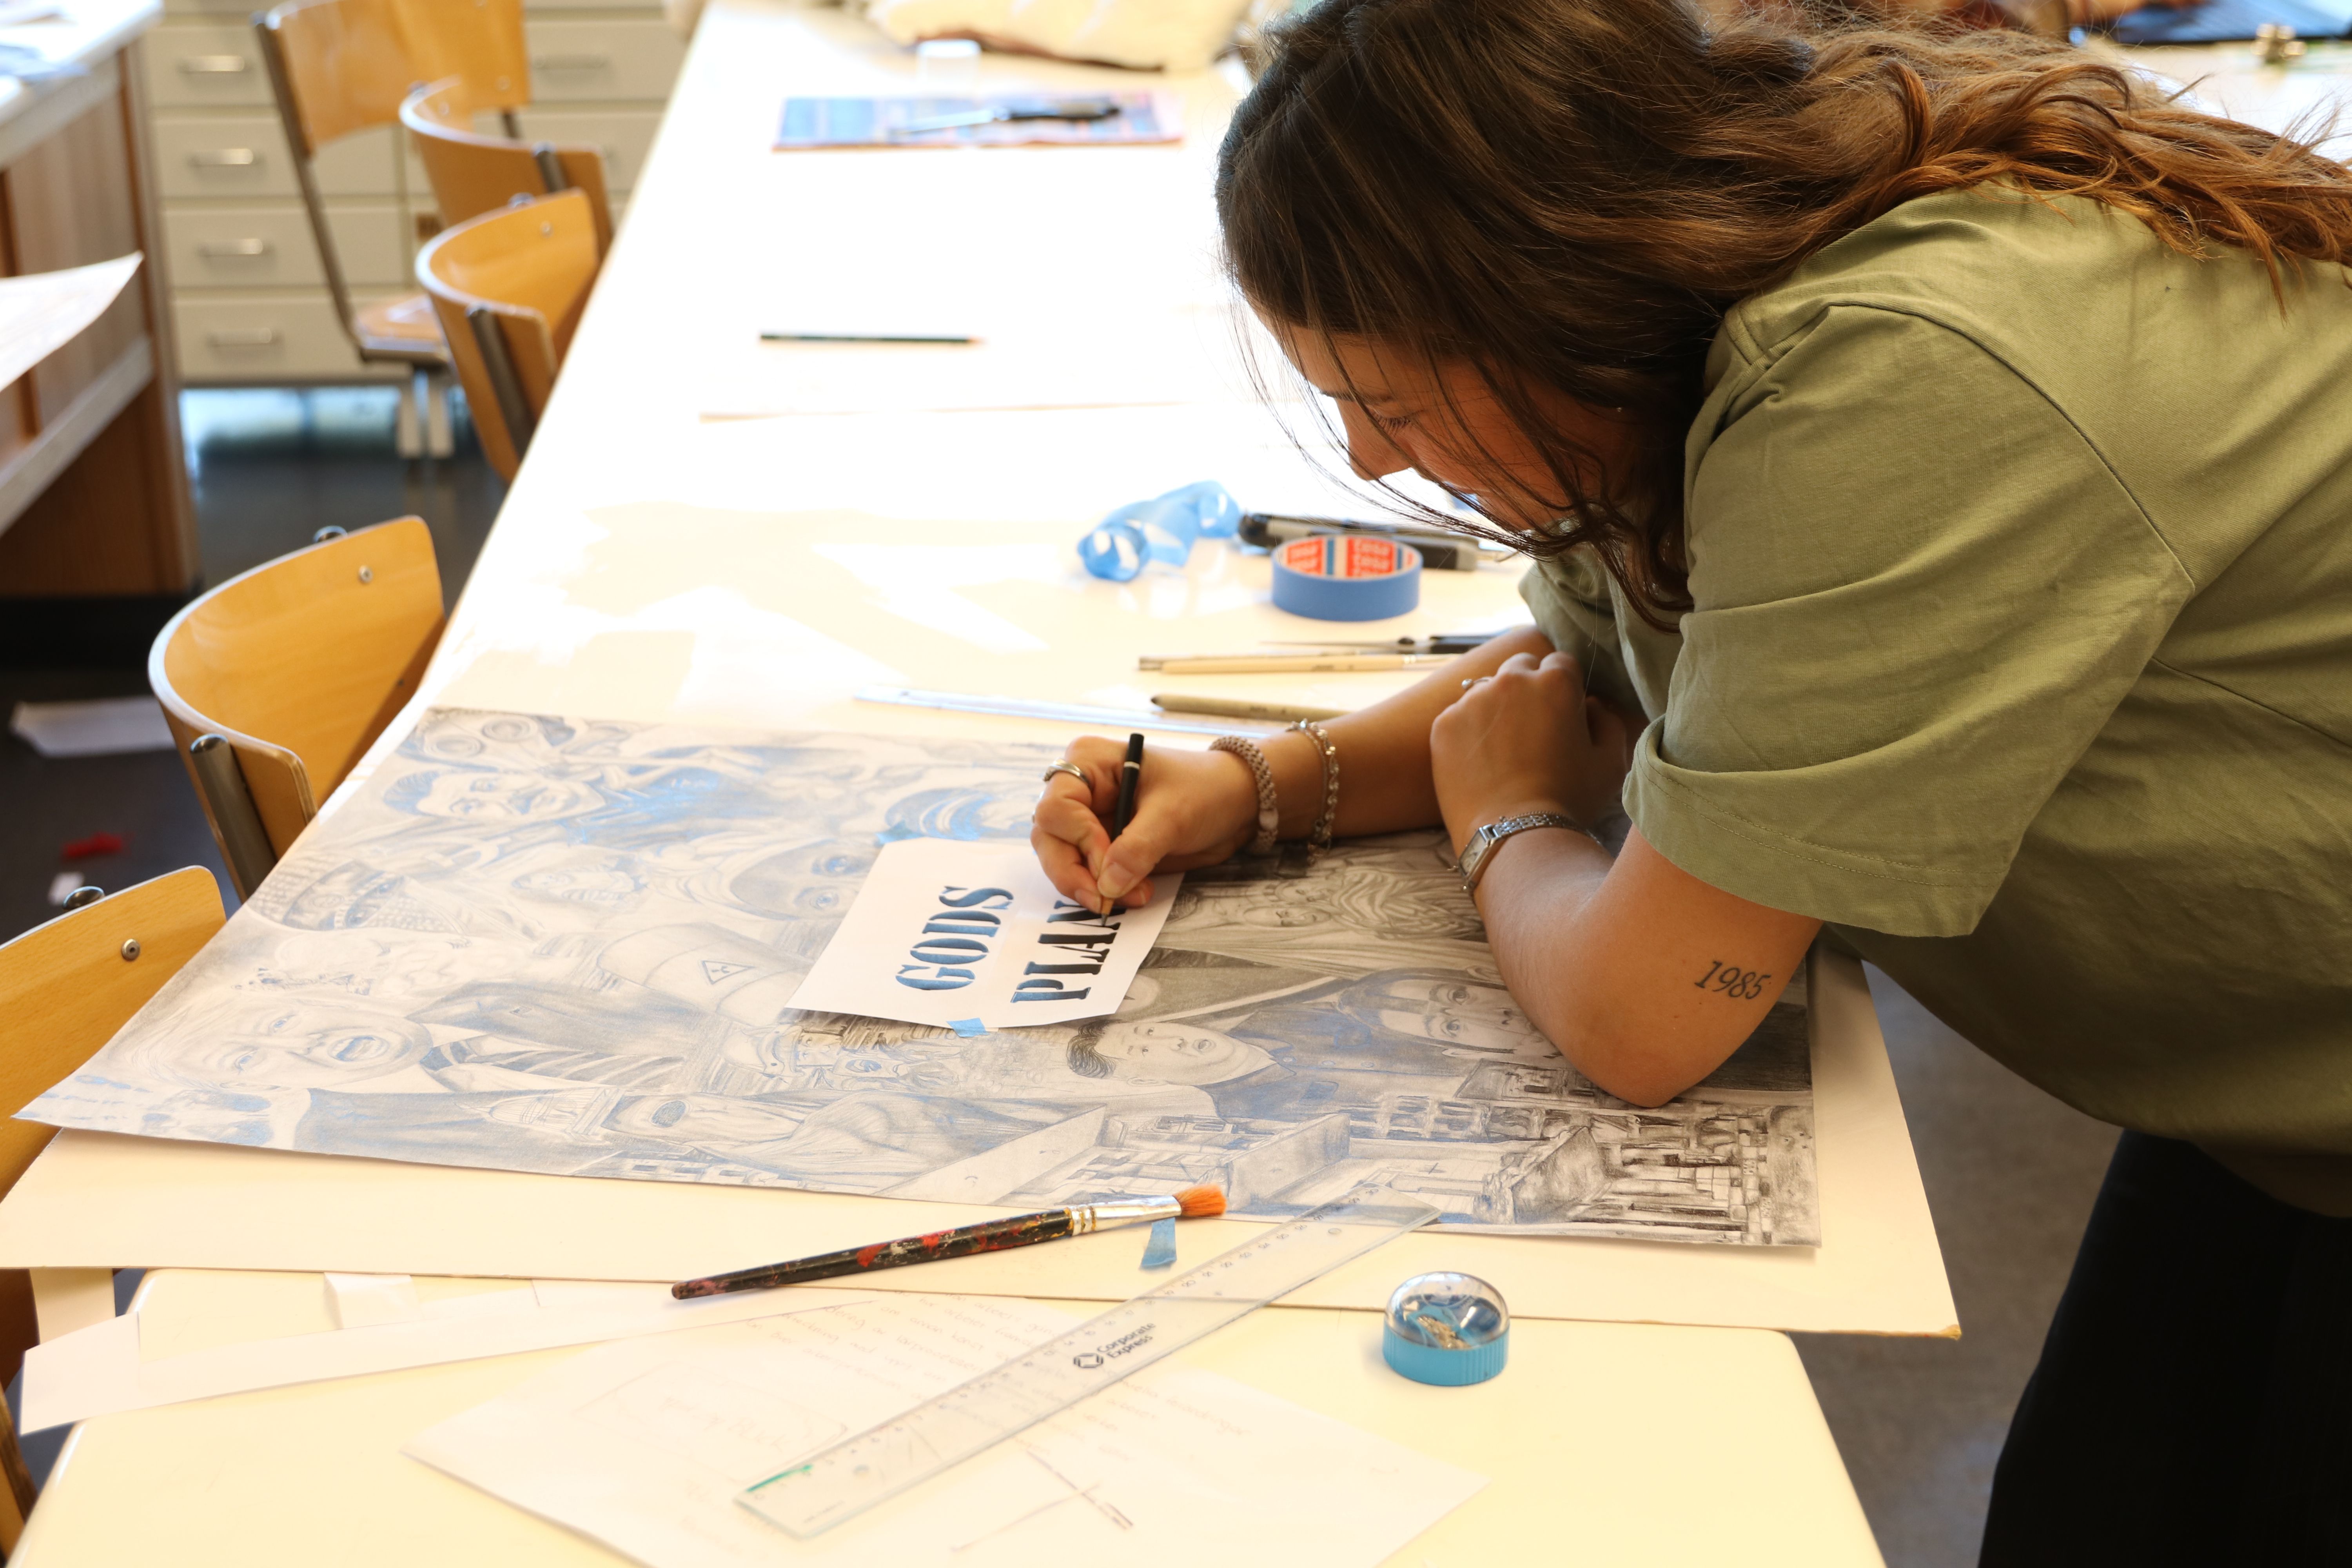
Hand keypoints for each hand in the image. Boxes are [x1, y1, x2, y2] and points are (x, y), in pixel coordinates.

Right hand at [1031, 736, 1260, 913]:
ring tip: (1133, 897)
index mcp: (1089, 763)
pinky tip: (1132, 895)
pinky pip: (1082, 873)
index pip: (1056, 807)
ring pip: (1060, 859)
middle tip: (1105, 900)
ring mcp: (1087, 820)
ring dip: (1089, 886)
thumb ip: (1137, 849)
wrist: (1233, 803)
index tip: (1108, 865)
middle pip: (1048, 838)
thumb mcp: (1173, 815)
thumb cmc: (1204, 790)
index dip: (1078, 840)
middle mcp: (1079, 790)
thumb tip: (1106, 886)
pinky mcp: (1100, 846)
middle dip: (1074, 873)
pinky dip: (1101, 890)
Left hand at [1429, 650, 1632, 851]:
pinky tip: (1480, 762)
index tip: (1563, 711)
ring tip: (1504, 748)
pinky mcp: (1444, 724)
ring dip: (1497, 708)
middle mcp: (1511, 681)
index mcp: (1555, 682)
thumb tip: (1590, 704)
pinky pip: (1459, 716)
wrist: (1514, 835)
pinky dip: (1469, 732)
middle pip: (1520, 667)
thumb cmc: (1569, 800)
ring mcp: (1472, 700)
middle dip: (1528, 687)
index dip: (1565, 686)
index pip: (1560, 663)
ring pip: (1486, 690)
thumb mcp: (1610, 762)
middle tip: (1532, 726)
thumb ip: (1607, 721)